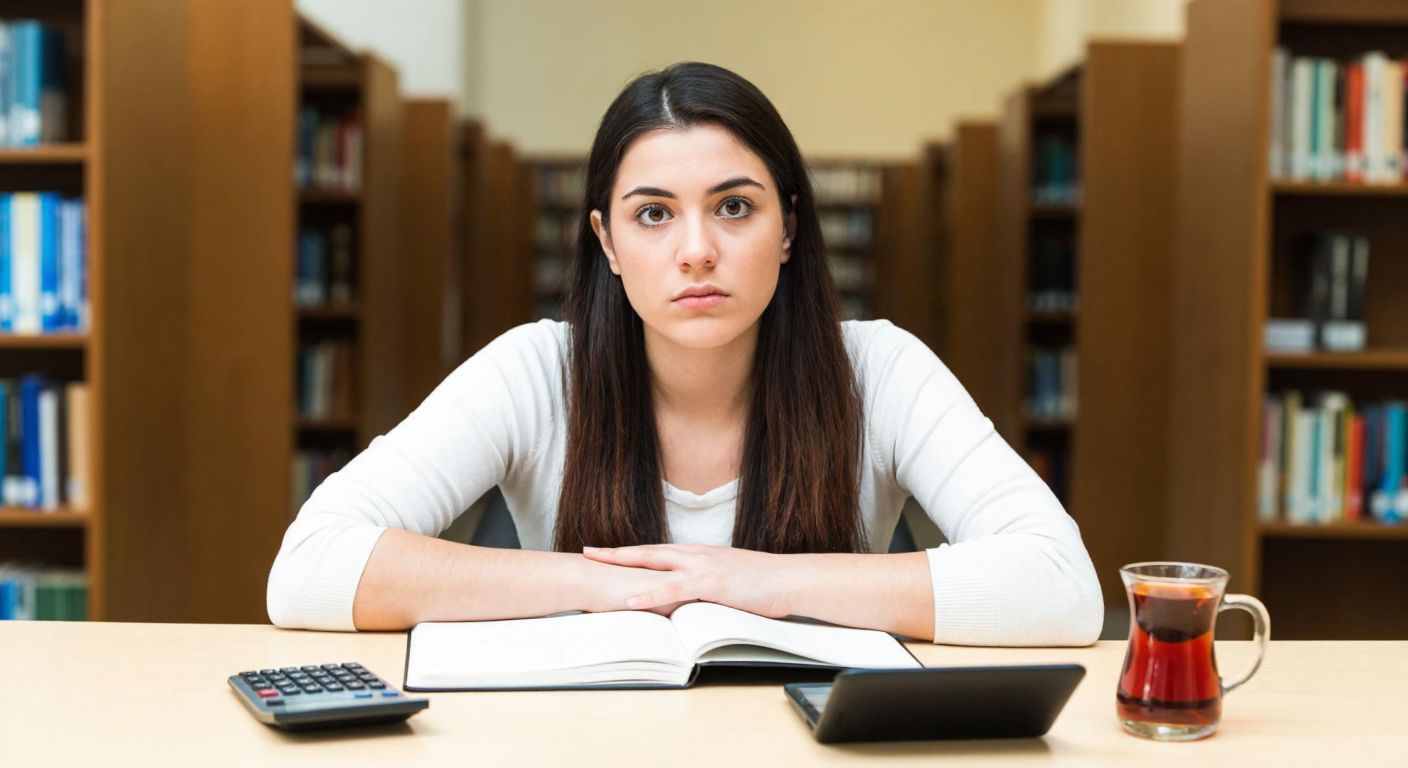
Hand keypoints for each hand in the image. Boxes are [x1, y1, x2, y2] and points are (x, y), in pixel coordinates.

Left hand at [581, 544, 790, 617]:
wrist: (789, 579)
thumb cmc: (764, 582)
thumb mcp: (729, 579)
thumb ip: (708, 584)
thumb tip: (693, 598)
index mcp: (699, 555)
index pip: (657, 553)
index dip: (631, 553)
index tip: (607, 552)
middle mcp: (695, 555)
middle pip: (646, 552)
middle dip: (615, 553)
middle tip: (588, 552)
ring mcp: (701, 566)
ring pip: (653, 565)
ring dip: (623, 566)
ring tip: (596, 568)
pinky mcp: (710, 583)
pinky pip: (673, 589)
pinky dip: (649, 595)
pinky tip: (630, 601)